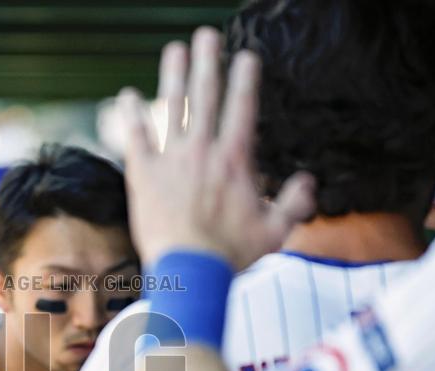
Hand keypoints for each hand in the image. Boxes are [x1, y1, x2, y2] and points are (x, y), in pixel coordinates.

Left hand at [120, 30, 314, 268]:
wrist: (189, 271)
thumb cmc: (230, 255)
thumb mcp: (275, 233)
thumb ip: (294, 204)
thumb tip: (308, 182)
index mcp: (235, 159)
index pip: (242, 108)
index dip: (245, 79)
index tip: (246, 56)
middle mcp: (203, 150)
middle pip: (206, 96)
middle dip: (208, 62)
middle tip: (206, 35)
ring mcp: (171, 159)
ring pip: (172, 107)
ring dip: (173, 75)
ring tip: (174, 50)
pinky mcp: (143, 173)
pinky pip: (135, 136)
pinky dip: (130, 115)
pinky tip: (126, 95)